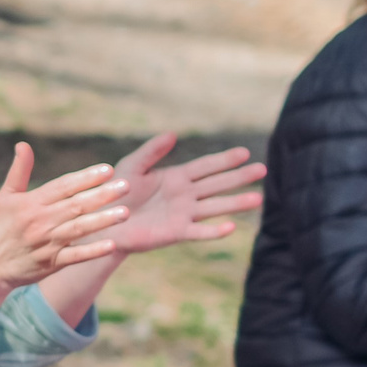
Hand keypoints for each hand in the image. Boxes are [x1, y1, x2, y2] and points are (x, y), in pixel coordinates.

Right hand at [0, 144, 130, 292]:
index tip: (107, 170)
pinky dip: (92, 251)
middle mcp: (39, 222)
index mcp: (30, 203)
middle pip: (75, 206)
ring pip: (78, 230)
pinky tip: (112, 245)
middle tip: (126, 185)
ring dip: (103, 221)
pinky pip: (74, 256)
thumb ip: (18, 171)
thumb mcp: (4, 197)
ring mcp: (45, 244)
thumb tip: (23, 144)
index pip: (62, 187)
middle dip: (102, 195)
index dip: (85, 178)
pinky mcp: (49, 264)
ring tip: (125, 213)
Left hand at [100, 135, 263, 254]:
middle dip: (239, 177)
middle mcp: (185, 195)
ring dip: (236, 203)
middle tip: (263, 169)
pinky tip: (231, 227)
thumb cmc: (115, 194)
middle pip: (217, 184)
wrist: (103, 223)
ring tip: (258, 199)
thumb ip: (151, 151)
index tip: (245, 153)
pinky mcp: (176, 232)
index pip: (206, 166)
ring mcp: (183, 214)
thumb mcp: (131, 167)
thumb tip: (173, 134)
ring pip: (215, 207)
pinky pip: (199, 232)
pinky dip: (214, 231)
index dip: (225, 160)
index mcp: (176, 178)